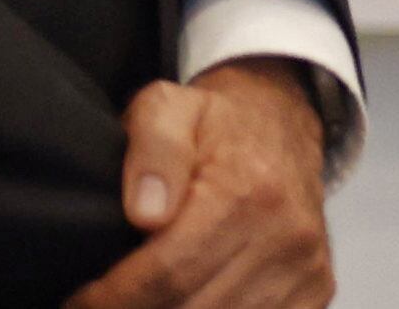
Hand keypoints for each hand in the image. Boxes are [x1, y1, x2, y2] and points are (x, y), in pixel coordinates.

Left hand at [69, 59, 331, 308]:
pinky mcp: (316, 287)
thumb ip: (152, 150)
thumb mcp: (170, 108)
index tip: (82, 301)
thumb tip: (145, 214)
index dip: (112, 300)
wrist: (284, 122)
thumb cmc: (218, 124)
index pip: (167, 273)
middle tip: (108, 302)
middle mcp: (287, 233)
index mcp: (249, 192)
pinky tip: (188, 302)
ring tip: (144, 300)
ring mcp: (306, 265)